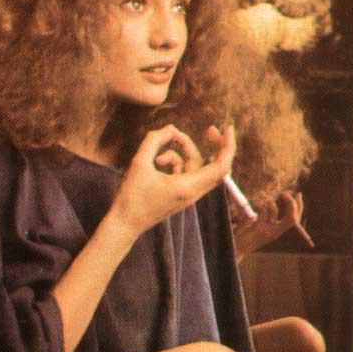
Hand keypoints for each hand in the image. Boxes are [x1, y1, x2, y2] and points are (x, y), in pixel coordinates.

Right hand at [111, 124, 235, 237]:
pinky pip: (185, 172)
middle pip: (215, 166)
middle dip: (213, 145)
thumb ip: (154, 141)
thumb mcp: (139, 163)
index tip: (227, 128)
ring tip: (157, 156)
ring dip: (182, 153)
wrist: (124, 223)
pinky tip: (156, 163)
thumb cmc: (131, 197)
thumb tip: (170, 128)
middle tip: (210, 128)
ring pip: (196, 166)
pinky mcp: (180, 194)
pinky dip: (175, 162)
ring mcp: (187, 194)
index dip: (227, 145)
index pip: (221, 166)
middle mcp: (192, 192)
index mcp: (188, 187)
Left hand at [232, 191, 313, 261]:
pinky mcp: (257, 228)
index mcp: (277, 232)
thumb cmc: (246, 236)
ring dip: (270, 202)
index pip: (295, 219)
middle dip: (292, 203)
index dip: (299, 207)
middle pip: (292, 218)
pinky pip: (262, 212)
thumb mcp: (260, 226)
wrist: (236, 249)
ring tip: (263, 199)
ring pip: (274, 212)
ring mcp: (266, 231)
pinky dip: (259, 205)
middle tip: (285, 193)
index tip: (298, 194)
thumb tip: (270, 199)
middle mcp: (274, 233)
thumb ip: (266, 216)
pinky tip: (254, 206)